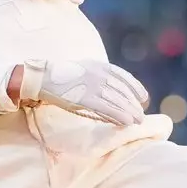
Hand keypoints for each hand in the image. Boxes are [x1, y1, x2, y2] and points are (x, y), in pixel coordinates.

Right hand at [34, 59, 149, 125]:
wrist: (43, 78)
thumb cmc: (61, 77)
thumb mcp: (82, 70)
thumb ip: (97, 77)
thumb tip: (110, 90)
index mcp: (98, 65)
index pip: (123, 76)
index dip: (135, 87)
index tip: (143, 97)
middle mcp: (98, 73)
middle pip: (122, 90)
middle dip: (133, 103)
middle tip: (141, 114)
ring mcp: (92, 85)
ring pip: (117, 100)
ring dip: (129, 111)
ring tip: (137, 121)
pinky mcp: (85, 98)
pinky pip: (107, 108)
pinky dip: (118, 115)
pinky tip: (126, 122)